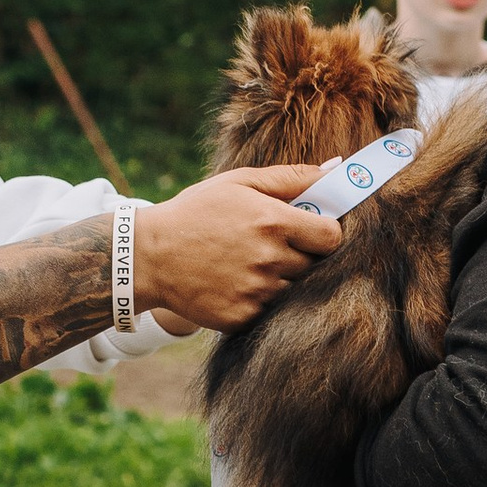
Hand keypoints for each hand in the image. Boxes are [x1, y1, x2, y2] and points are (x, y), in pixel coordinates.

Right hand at [136, 162, 340, 328]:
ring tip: (250, 265)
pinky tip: (236, 284)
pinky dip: (260, 299)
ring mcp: (255, 292)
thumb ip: (291, 177)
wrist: (149, 256)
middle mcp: (268, 259)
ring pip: (293, 289)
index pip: (331, 236)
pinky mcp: (242, 317)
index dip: (326, 233)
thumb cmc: (196, 213)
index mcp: (272, 221)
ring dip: (280, 279)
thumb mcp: (239, 183)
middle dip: (301, 255)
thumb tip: (337, 169)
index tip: (313, 231)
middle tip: (271, 246)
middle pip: (314, 265)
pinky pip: (270, 311)